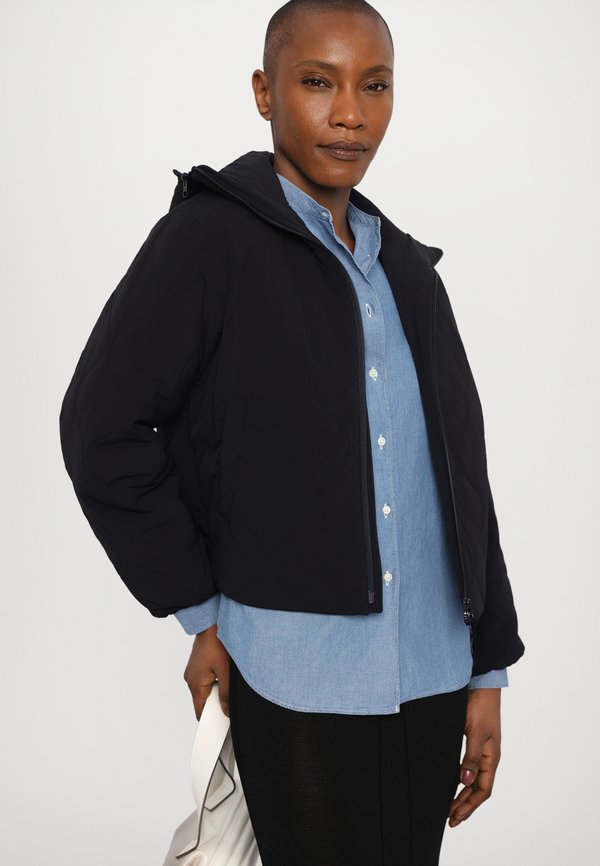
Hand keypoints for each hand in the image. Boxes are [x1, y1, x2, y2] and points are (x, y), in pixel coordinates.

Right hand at [183, 624, 230, 719]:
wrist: (210, 623)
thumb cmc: (216, 643)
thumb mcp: (225, 672)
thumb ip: (226, 694)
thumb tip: (226, 711)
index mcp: (195, 684)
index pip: (200, 711)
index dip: (210, 719)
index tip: (221, 723)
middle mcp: (190, 679)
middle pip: (203, 700)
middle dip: (216, 702)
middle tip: (230, 697)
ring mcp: (192, 672)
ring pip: (205, 689)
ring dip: (216, 689)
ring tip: (226, 679)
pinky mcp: (196, 665)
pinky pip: (204, 679)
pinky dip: (213, 680)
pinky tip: (222, 671)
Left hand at [448, 688, 500, 827]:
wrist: (481, 683)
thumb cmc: (481, 705)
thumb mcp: (476, 732)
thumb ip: (471, 756)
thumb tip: (465, 781)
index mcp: (492, 757)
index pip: (483, 790)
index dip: (470, 806)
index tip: (455, 817)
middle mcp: (488, 756)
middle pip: (478, 789)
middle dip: (465, 805)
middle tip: (450, 820)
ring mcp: (482, 749)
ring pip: (473, 779)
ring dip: (463, 795)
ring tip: (451, 807)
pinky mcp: (474, 740)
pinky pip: (468, 767)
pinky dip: (461, 779)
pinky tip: (453, 782)